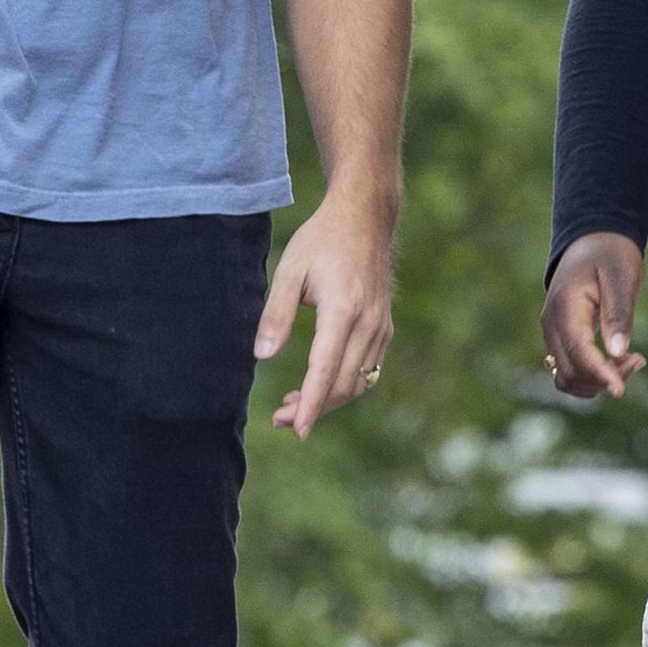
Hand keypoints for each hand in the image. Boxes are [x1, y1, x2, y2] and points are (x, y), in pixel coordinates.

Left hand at [259, 198, 396, 438]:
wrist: (366, 217)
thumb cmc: (322, 240)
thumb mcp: (290, 270)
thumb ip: (276, 314)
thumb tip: (263, 356)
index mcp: (343, 310)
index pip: (325, 369)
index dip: (310, 404)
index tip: (297, 429)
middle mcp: (368, 323)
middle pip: (343, 384)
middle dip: (313, 409)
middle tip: (279, 419)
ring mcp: (381, 326)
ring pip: (358, 381)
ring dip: (328, 400)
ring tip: (292, 405)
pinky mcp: (384, 327)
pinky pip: (368, 369)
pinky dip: (344, 385)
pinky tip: (319, 384)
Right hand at [543, 231, 647, 399]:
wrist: (593, 238)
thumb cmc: (611, 253)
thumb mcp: (621, 276)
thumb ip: (618, 314)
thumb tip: (618, 353)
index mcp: (566, 306)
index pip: (578, 353)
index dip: (599, 375)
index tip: (621, 390)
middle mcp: (552, 322)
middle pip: (570, 371)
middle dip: (603, 377)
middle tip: (638, 359)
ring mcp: (552, 330)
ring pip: (566, 376)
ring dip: (596, 380)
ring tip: (629, 360)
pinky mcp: (559, 335)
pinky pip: (568, 367)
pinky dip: (589, 374)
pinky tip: (614, 361)